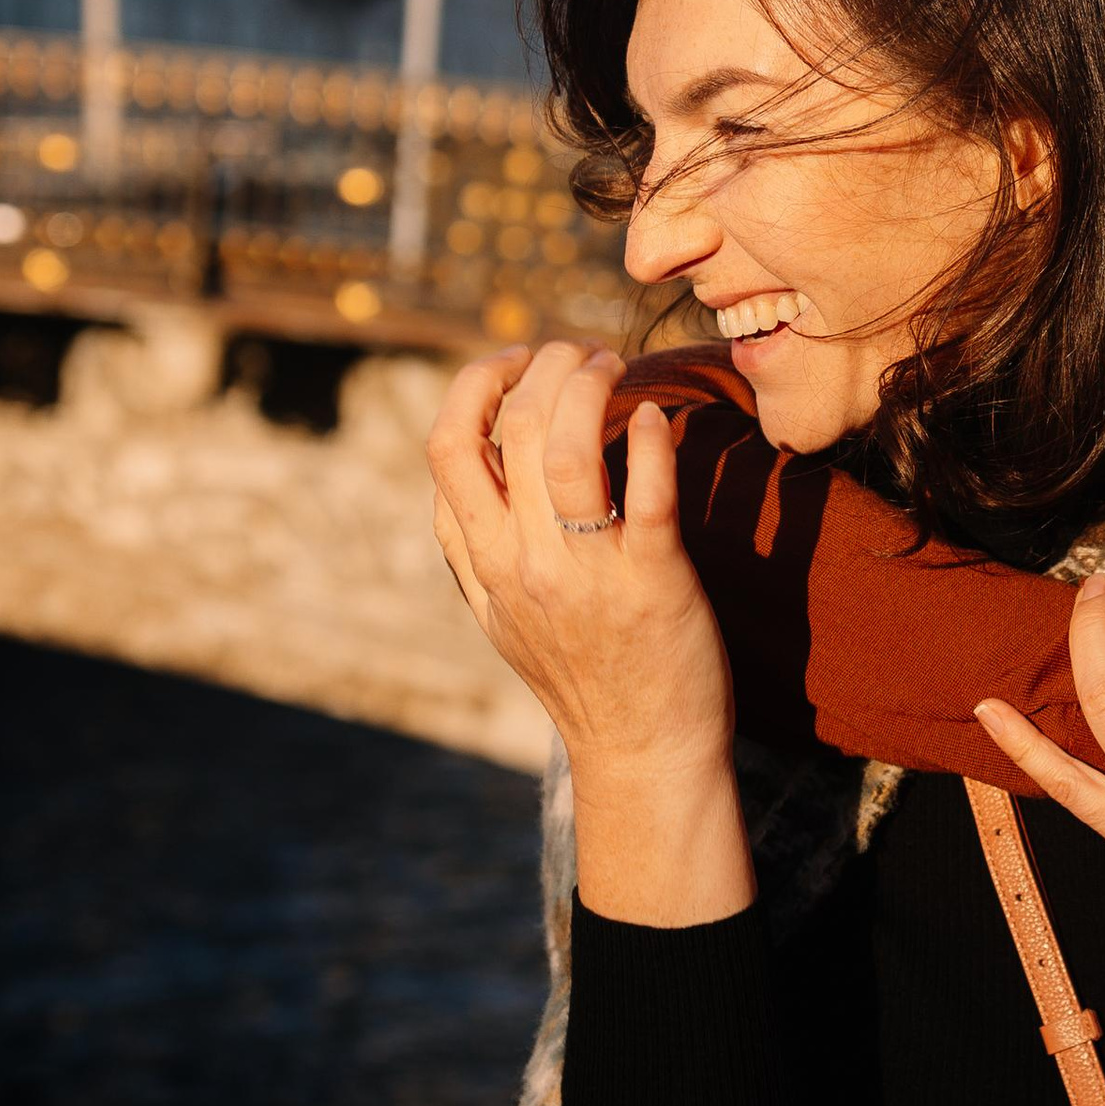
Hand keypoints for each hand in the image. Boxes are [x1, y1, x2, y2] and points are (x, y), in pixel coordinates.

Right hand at [426, 341, 750, 922]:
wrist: (642, 752)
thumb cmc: (582, 673)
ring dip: (593, 386)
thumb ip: (476, 544)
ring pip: (568, 447)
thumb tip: (474, 459)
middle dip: (546, 365)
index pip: (448, 448)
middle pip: (510, 428)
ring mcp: (586, 573)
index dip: (477, 385)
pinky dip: (650, 443)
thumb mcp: (502, 613)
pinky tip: (656, 421)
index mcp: (484, 562)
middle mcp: (523, 563)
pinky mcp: (653, 583)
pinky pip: (646, 495)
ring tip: (617, 368)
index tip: (516, 363)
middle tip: (583, 353)